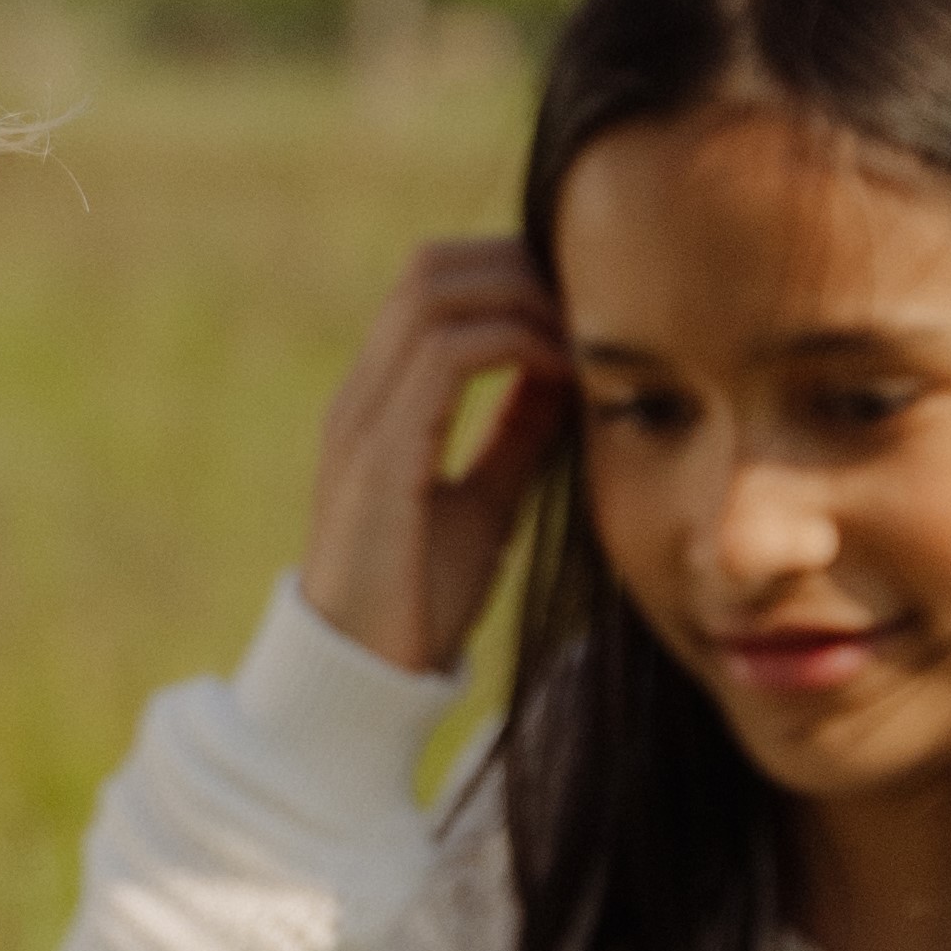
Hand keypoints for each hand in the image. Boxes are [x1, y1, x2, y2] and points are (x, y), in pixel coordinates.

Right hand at [297, 231, 573, 683]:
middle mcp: (360, 398)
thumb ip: (516, 435)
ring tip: (581, 334)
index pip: (434, 287)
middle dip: (518, 267)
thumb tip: (564, 374)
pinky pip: (448, 356)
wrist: (364, 682)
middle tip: (590, 307)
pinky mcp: (380, 457)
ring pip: (434, 292)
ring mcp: (362, 421)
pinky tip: (563, 373)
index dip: (510, 275)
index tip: (581, 307)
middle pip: (432, 268)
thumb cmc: (418, 604)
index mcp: (378, 404)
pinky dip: (515, 343)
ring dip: (521, 297)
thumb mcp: (485, 503)